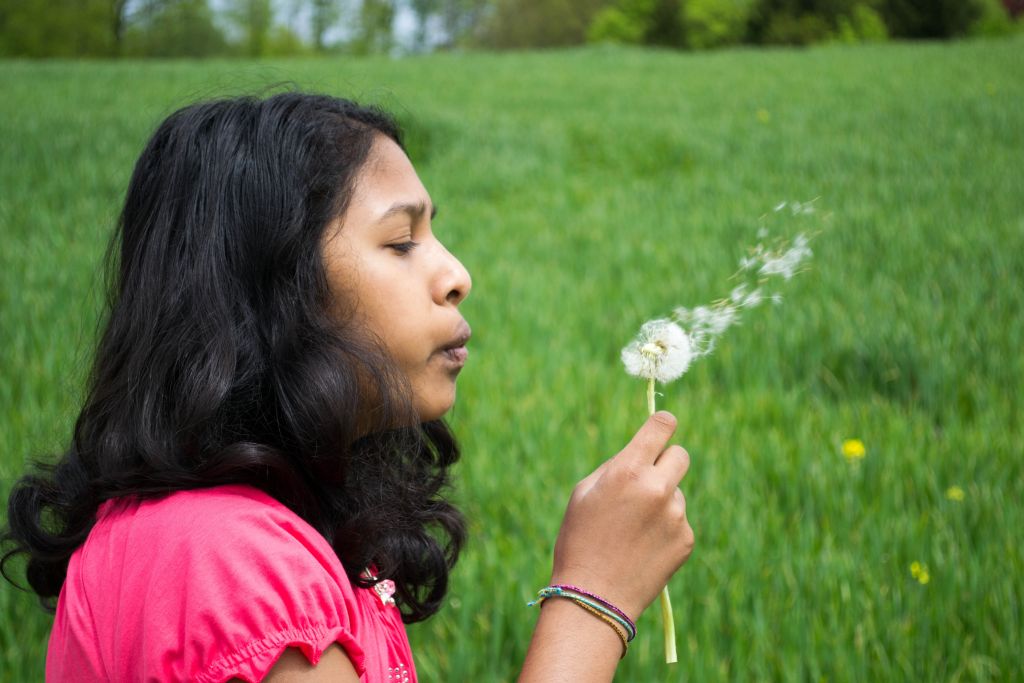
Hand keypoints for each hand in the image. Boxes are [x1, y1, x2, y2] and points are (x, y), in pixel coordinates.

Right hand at [549, 411, 694, 620]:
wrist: (594, 597)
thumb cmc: (580, 540)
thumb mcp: (584, 493)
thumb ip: (616, 466)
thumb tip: (643, 452)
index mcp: (628, 470)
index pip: (662, 427)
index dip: (663, 423)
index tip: (663, 426)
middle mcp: (657, 488)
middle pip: (680, 455)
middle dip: (666, 462)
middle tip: (648, 480)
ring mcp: (675, 516)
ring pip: (677, 493)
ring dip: (662, 501)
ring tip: (634, 529)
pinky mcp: (685, 540)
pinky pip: (679, 521)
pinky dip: (666, 529)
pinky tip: (643, 547)